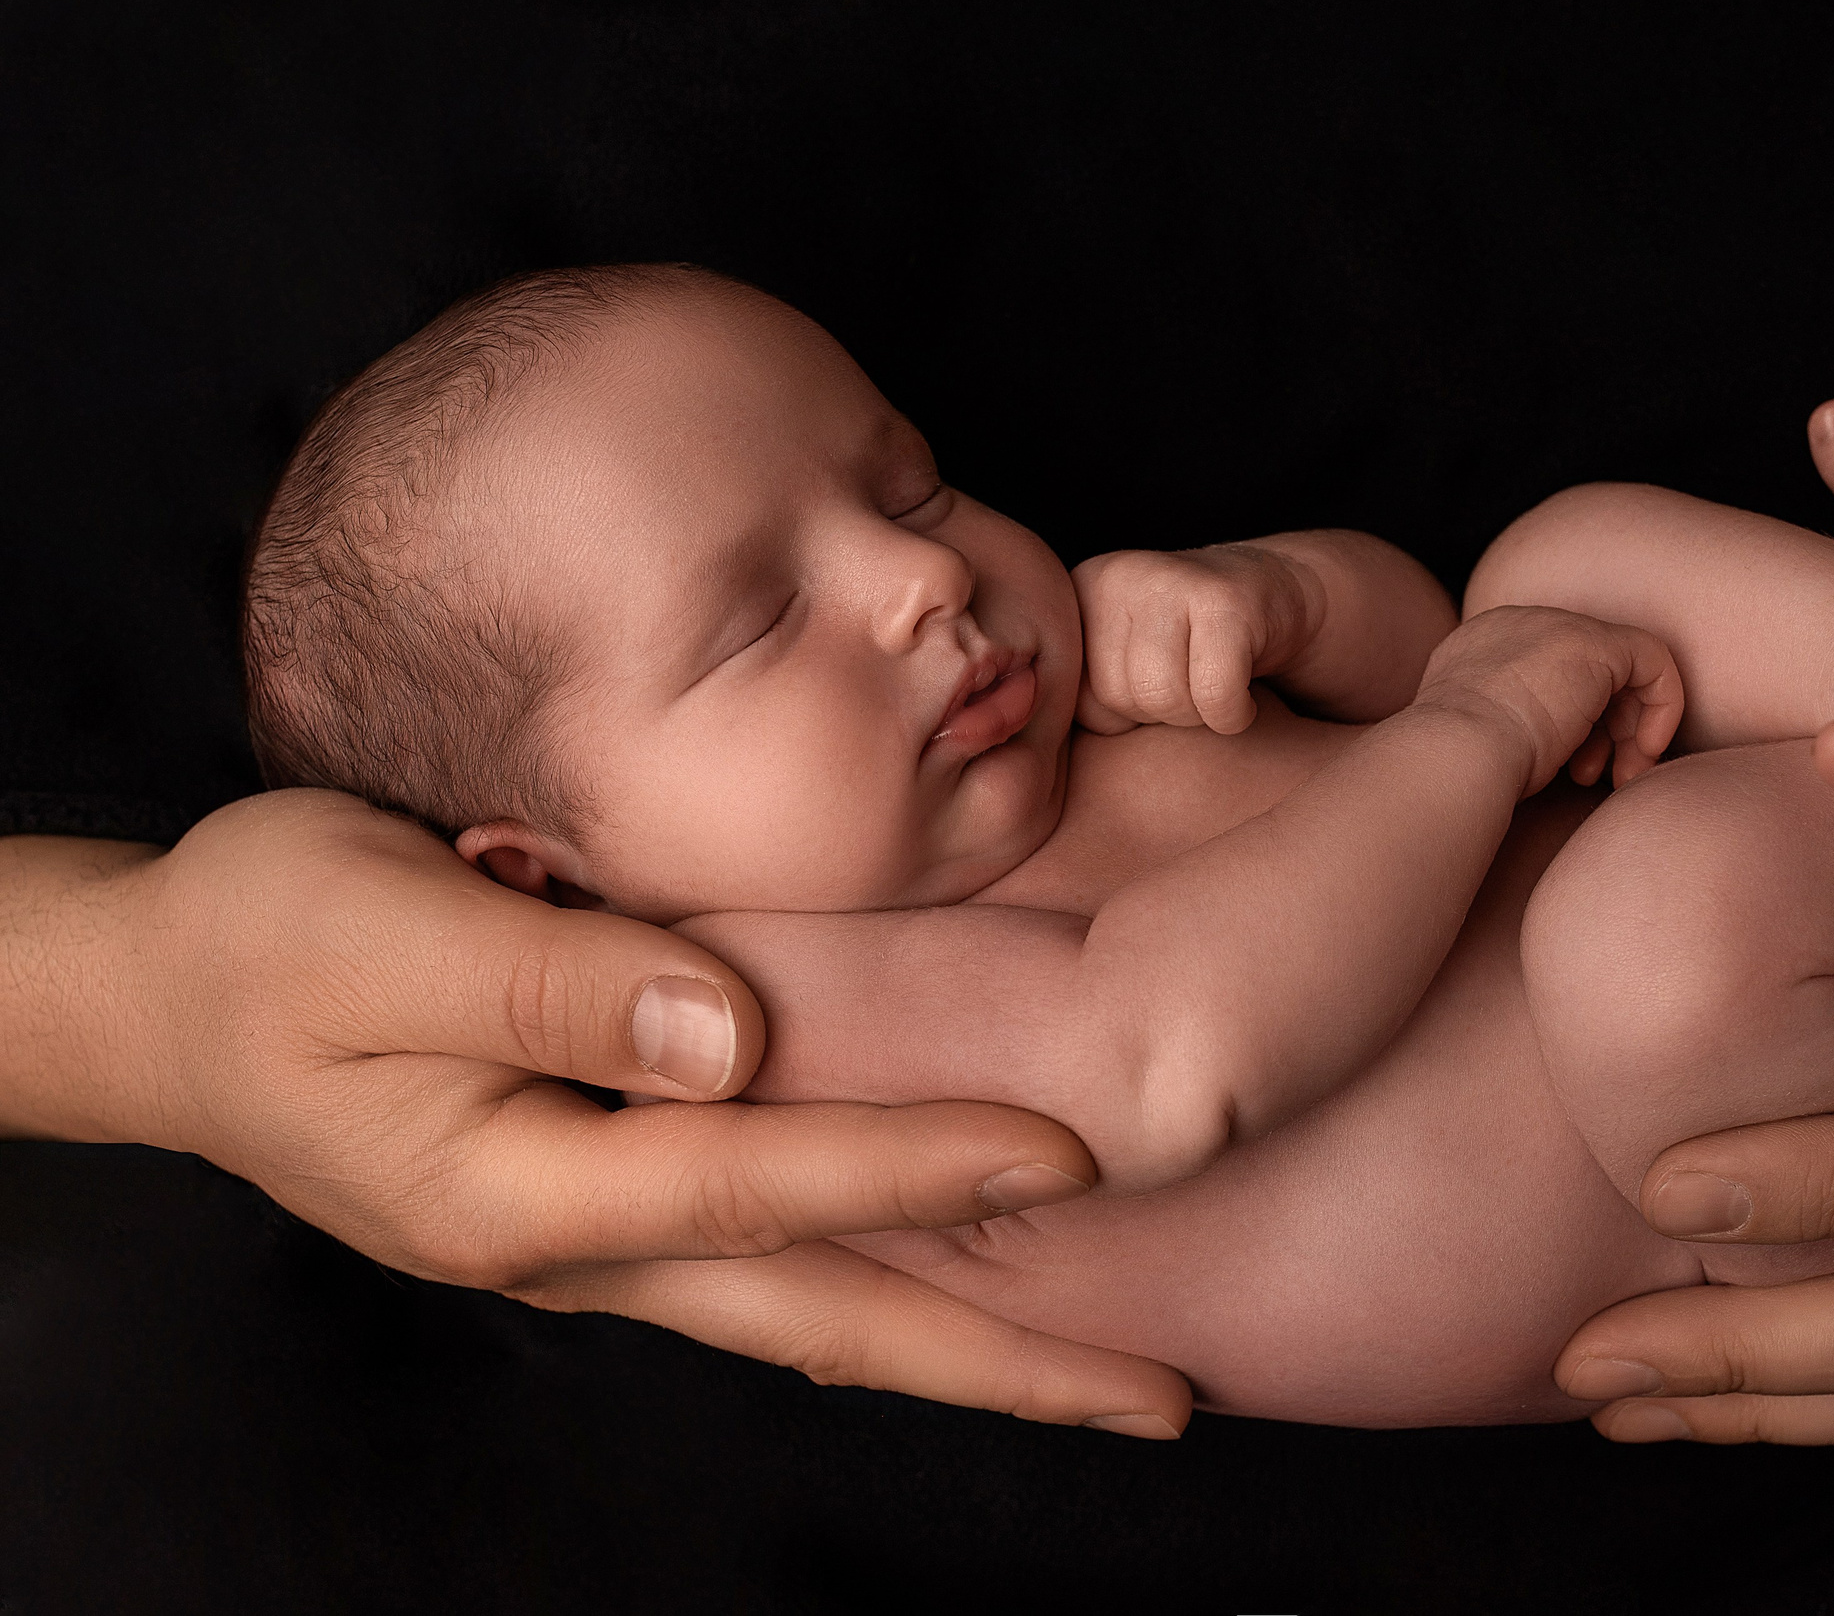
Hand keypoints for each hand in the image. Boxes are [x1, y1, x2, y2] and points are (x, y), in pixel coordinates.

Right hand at [1, 791, 1192, 1437]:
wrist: (170, 997)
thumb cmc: (265, 944)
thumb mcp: (378, 931)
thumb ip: (553, 978)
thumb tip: (730, 1037)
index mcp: (523, 1191)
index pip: (760, 1185)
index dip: (916, 1165)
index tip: (1071, 1155)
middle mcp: (581, 1247)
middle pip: (824, 1322)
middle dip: (999, 1367)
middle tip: (1162, 1403)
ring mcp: (599, 1242)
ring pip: (813, 1313)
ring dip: (961, 1348)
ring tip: (1106, 1380)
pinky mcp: (606, 1203)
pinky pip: (772, 1268)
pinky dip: (879, 1289)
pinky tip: (959, 1288)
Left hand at [1072, 544, 1321, 734]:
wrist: (1274, 592)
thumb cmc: (1190, 644)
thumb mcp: (1120, 659)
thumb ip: (1084, 691)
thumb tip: (1061, 738)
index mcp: (1082, 592)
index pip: (1080, 700)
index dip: (1125, 713)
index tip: (1156, 679)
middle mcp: (1117, 576)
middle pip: (1120, 698)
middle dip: (1162, 712)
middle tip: (1192, 680)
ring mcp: (1170, 580)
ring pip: (1163, 698)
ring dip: (1198, 715)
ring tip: (1213, 682)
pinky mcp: (1225, 600)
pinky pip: (1215, 696)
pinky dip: (1235, 715)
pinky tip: (1243, 691)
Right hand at [1413, 604, 1684, 793]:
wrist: (1454, 754)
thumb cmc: (1459, 768)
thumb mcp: (1475, 741)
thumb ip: (1502, 727)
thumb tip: (1535, 750)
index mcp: (1482, 647)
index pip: (1547, 674)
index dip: (1575, 725)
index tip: (1579, 771)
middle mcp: (1519, 626)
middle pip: (1586, 671)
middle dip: (1607, 730)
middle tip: (1608, 778)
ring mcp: (1557, 627)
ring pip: (1621, 672)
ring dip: (1630, 733)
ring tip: (1620, 779)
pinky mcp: (1595, 642)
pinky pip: (1653, 663)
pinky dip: (1661, 710)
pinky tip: (1645, 753)